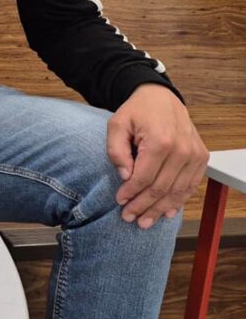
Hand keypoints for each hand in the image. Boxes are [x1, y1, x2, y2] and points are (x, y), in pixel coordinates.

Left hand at [108, 84, 207, 228]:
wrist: (161, 97)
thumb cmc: (137, 111)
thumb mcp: (117, 125)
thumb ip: (116, 150)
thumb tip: (125, 177)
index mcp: (160, 142)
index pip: (144, 178)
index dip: (131, 193)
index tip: (119, 201)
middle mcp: (182, 150)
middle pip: (161, 188)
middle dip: (143, 206)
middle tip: (129, 218)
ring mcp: (195, 155)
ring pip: (177, 192)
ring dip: (160, 209)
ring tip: (145, 221)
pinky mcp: (201, 158)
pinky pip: (190, 185)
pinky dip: (178, 201)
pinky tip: (167, 212)